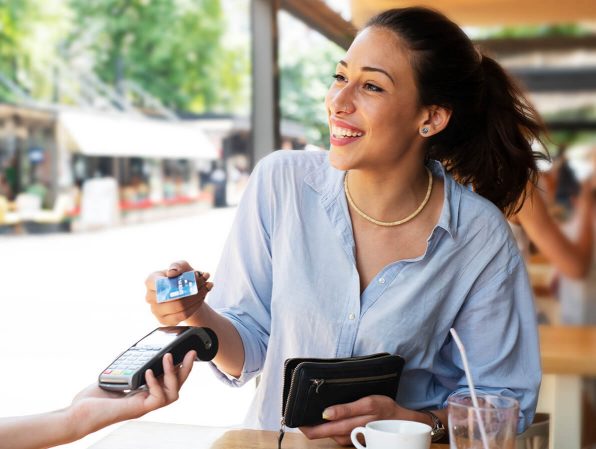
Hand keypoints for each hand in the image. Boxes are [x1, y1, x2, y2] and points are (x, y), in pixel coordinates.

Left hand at [69, 350, 195, 438]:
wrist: (77, 415)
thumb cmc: (91, 399)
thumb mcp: (114, 376)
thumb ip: (128, 368)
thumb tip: (138, 354)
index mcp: (143, 393)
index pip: (168, 380)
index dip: (178, 367)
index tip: (183, 352)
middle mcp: (147, 400)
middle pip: (177, 386)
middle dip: (186, 369)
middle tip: (192, 352)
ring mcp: (144, 406)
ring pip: (173, 393)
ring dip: (174, 374)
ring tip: (168, 357)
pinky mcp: (138, 410)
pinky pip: (157, 398)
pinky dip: (156, 383)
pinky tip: (149, 372)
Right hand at [145, 260, 212, 324]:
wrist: (185, 293)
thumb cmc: (180, 277)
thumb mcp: (181, 266)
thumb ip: (177, 266)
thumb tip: (172, 273)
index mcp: (151, 281)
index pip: (160, 283)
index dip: (177, 282)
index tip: (193, 276)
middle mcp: (150, 297)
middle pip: (172, 296)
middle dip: (192, 288)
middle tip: (205, 282)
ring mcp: (156, 310)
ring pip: (179, 307)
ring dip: (196, 297)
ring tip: (206, 288)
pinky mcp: (164, 321)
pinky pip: (183, 315)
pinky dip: (195, 306)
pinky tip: (200, 299)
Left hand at [300, 395, 407, 445]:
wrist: (403, 422)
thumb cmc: (385, 408)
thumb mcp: (368, 403)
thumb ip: (345, 409)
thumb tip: (325, 414)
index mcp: (350, 424)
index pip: (320, 429)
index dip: (305, 425)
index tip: (295, 416)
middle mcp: (349, 434)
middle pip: (321, 433)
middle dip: (308, 426)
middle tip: (297, 417)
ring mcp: (351, 439)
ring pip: (329, 435)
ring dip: (318, 428)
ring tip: (309, 416)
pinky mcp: (355, 440)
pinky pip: (338, 436)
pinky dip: (330, 429)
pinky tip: (327, 420)